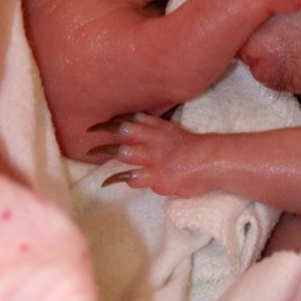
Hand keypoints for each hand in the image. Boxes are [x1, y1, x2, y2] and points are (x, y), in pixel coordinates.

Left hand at [87, 114, 207, 196]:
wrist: (211, 162)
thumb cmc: (193, 149)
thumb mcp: (173, 131)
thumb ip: (155, 126)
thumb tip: (137, 120)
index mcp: (158, 128)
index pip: (132, 119)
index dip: (114, 120)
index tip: (99, 123)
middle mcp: (153, 139)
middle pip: (124, 132)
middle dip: (104, 131)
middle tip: (89, 133)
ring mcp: (154, 158)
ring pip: (124, 152)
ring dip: (105, 153)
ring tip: (90, 154)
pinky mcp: (155, 176)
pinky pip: (131, 177)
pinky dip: (117, 178)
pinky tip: (106, 181)